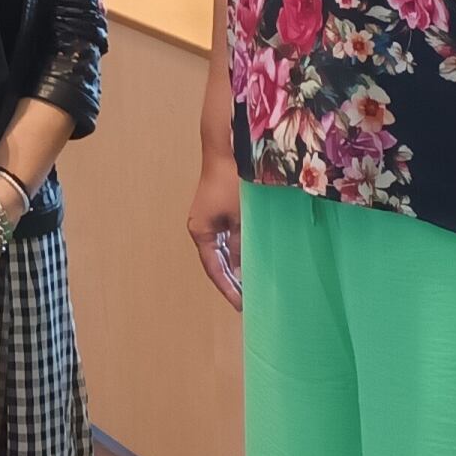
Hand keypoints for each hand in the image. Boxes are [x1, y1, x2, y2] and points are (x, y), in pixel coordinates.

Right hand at [187, 158, 244, 312]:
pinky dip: (241, 250)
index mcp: (201, 231)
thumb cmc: (232, 182)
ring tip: (254, 283)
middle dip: (233, 280)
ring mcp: (212, 219)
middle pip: (217, 261)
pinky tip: (255, 258)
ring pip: (225, 250)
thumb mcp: (240, 218)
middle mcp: (203, 227)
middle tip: (250, 300)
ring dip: (238, 265)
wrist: (229, 149)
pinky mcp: (223, 211)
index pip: (214, 268)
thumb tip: (242, 270)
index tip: (241, 305)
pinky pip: (230, 238)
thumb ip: (240, 245)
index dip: (228, 288)